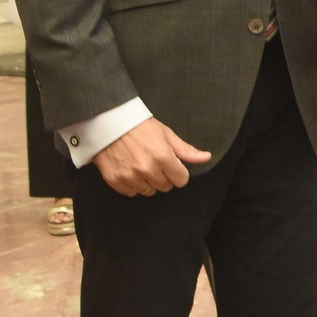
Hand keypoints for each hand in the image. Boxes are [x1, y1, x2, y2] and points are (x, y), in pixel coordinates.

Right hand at [91, 118, 210, 196]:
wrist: (110, 124)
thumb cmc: (141, 127)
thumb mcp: (167, 135)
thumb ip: (186, 150)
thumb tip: (206, 158)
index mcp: (163, 157)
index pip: (181, 180)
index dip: (179, 173)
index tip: (173, 166)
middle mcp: (147, 169)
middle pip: (165, 187)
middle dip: (164, 177)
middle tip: (156, 164)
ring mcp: (129, 176)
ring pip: (148, 191)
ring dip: (149, 182)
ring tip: (143, 166)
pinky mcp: (114, 180)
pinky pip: (131, 192)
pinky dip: (133, 185)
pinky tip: (131, 171)